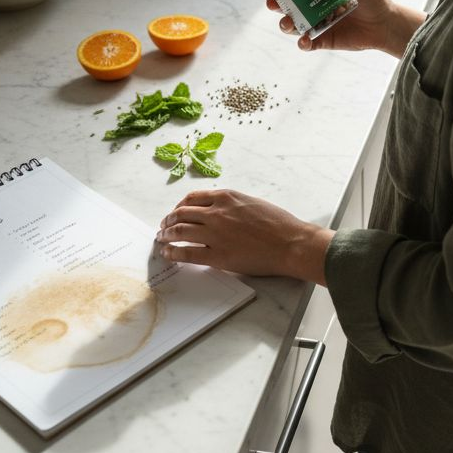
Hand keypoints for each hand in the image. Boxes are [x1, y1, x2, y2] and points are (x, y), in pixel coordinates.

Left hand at [157, 189, 333, 284]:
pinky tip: (168, 253)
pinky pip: (187, 253)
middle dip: (169, 220)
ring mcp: (215, 234)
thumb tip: (216, 212)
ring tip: (161, 240)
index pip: (192, 198)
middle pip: (182, 214)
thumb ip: (231, 205)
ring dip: (167, 235)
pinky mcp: (217, 256)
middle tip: (164, 226)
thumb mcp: (252, 202)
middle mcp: (216, 213)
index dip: (179, 206)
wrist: (291, 243)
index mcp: (226, 197)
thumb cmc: (279, 223)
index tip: (176, 212)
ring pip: (180, 232)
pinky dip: (173, 252)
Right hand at [268, 0, 423, 56]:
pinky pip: (307, 44)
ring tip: (288, 22)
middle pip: (287, 5)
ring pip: (293, 25)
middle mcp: (314, 7)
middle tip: (273, 2)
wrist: (386, 23)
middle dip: (275, 4)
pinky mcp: (323, 40)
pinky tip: (304, 40)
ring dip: (285, 24)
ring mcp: (317, 24)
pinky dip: (302, 43)